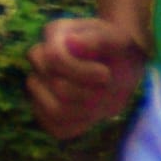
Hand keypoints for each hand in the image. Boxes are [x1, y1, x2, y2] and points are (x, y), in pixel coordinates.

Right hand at [28, 16, 148, 138]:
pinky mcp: (43, 107)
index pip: (54, 58)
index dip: (81, 72)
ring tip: (101, 102)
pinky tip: (91, 115)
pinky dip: (77, 126)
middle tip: (109, 88)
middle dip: (90, 93)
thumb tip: (71, 42)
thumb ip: (100, 39)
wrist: (121, 65)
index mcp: (55, 33)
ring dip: (86, 112)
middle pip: (57, 88)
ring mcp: (38, 83)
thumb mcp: (120, 40)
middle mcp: (40, 58)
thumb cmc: (120, 49)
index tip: (106, 75)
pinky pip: (54, 127)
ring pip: (53, 111)